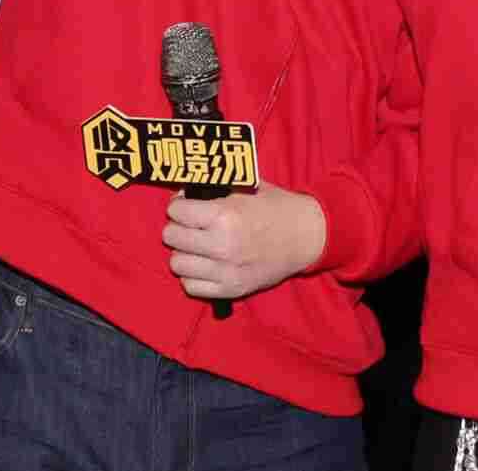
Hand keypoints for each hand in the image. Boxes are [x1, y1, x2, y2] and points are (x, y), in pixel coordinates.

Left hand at [163, 182, 326, 301]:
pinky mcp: (231, 289)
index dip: (178, 205)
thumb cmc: (276, 208)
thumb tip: (185, 191)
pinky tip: (206, 263)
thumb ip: (216, 188)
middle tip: (190, 224)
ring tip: (198, 245)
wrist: (306, 236)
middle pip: (171, 237)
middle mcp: (221, 245)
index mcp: (225, 216)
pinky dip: (194, 274)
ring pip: (177, 264)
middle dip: (178, 227)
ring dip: (184, 252)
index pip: (176, 211)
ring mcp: (226, 271)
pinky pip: (191, 286)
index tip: (185, 205)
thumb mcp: (247, 187)